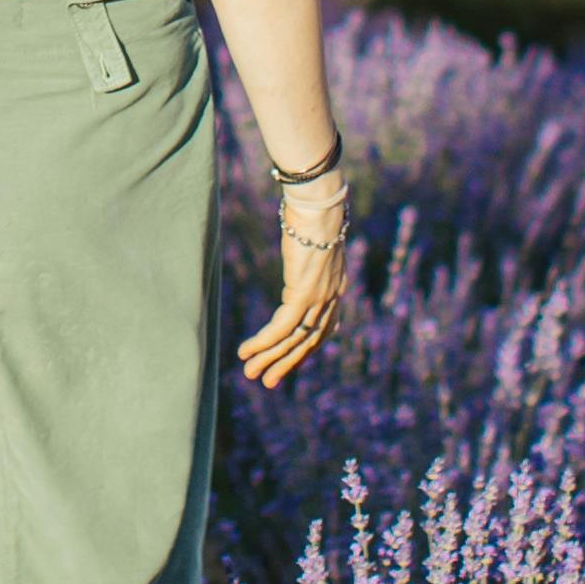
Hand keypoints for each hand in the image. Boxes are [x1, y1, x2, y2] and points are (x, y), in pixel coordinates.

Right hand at [236, 176, 349, 391]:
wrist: (319, 201)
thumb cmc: (312, 209)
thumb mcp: (311, 236)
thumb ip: (307, 249)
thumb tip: (298, 236)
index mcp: (337, 285)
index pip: (325, 327)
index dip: (308, 347)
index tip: (294, 358)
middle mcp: (332, 296)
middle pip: (310, 340)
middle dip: (288, 362)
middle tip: (269, 381)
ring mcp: (320, 298)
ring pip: (294, 339)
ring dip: (271, 359)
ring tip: (252, 374)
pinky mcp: (303, 294)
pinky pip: (281, 328)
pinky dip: (263, 343)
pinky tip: (247, 352)